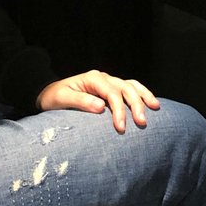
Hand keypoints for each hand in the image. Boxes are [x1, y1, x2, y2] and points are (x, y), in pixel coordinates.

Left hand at [36, 70, 160, 132]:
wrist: (50, 93)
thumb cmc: (54, 97)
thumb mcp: (62, 99)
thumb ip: (80, 101)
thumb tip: (100, 107)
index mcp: (92, 78)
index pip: (111, 93)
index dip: (118, 110)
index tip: (121, 128)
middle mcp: (103, 78)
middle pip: (125, 88)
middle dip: (136, 105)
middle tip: (142, 123)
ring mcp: (109, 82)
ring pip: (132, 85)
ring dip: (144, 96)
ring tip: (156, 108)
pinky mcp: (112, 89)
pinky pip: (131, 88)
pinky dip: (141, 94)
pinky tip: (151, 104)